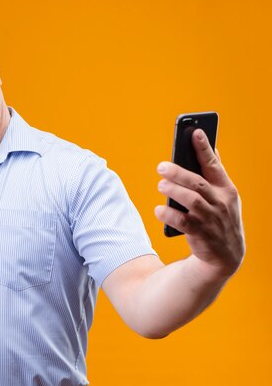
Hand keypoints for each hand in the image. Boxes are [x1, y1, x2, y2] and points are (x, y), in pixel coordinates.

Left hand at [154, 129, 244, 278]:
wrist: (226, 254)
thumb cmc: (220, 217)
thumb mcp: (224, 196)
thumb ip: (215, 174)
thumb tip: (209, 147)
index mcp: (227, 189)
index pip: (214, 165)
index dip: (204, 148)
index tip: (194, 131)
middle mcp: (221, 202)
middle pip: (197, 182)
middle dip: (178, 172)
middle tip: (161, 167)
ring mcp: (211, 219)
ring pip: (191, 200)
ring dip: (173, 191)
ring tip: (160, 185)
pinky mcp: (201, 234)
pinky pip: (183, 222)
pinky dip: (169, 214)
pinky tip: (159, 209)